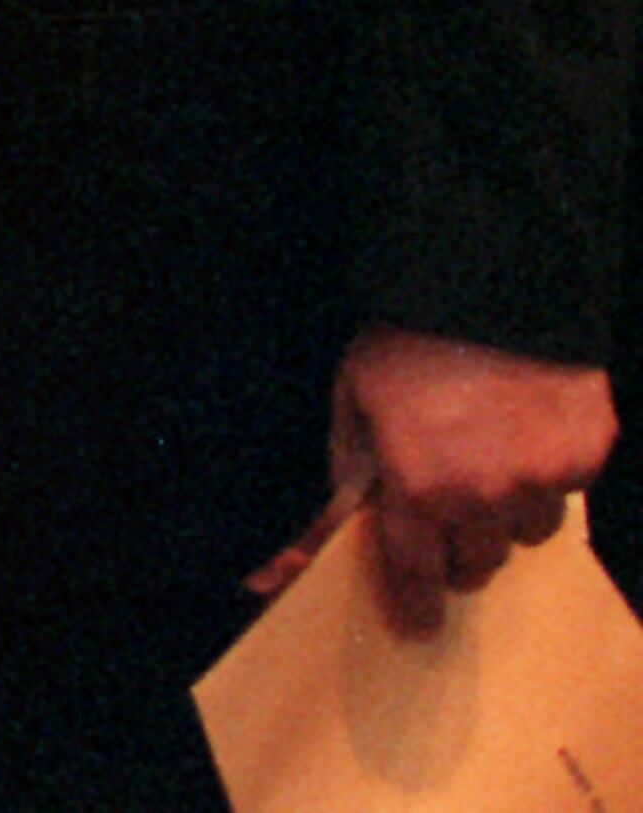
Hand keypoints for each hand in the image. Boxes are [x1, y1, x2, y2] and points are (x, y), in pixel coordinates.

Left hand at [272, 327, 616, 635]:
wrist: (485, 287)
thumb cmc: (405, 342)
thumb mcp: (352, 401)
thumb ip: (348, 470)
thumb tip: (322, 532)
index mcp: (418, 486)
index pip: (418, 569)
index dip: (419, 602)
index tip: (422, 624)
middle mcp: (484, 495)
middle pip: (479, 562)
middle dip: (461, 551)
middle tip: (451, 525)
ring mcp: (542, 479)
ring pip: (528, 532)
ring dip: (509, 512)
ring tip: (490, 461)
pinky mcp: (587, 456)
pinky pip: (568, 490)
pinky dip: (550, 473)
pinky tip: (527, 431)